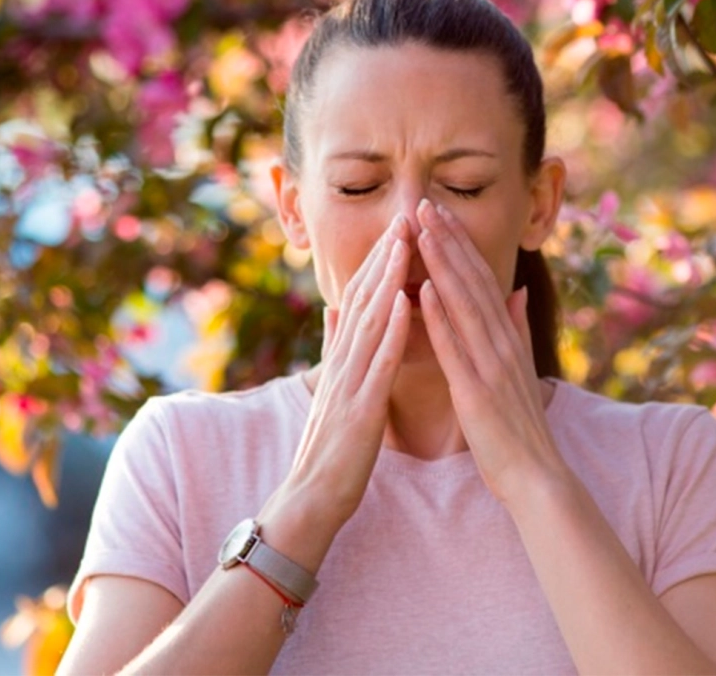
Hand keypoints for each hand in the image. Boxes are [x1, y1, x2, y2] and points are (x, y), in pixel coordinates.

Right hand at [261, 215, 412, 542]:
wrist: (310, 499)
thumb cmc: (329, 448)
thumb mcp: (332, 389)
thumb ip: (334, 348)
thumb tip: (333, 308)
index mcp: (342, 359)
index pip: (361, 300)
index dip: (378, 262)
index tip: (398, 227)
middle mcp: (342, 364)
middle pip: (364, 300)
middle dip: (384, 257)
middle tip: (403, 216)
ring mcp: (348, 384)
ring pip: (369, 322)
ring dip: (387, 280)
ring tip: (404, 243)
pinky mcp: (359, 410)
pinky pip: (377, 364)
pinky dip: (391, 331)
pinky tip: (405, 303)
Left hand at [415, 198, 568, 503]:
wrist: (535, 476)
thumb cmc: (519, 427)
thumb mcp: (520, 368)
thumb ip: (516, 327)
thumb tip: (515, 291)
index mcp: (506, 337)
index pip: (480, 280)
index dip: (459, 244)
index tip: (439, 212)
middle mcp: (501, 343)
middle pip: (472, 281)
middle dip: (448, 240)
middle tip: (424, 203)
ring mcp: (491, 365)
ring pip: (463, 304)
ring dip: (442, 264)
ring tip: (422, 229)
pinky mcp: (476, 390)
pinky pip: (455, 348)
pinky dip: (440, 317)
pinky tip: (423, 290)